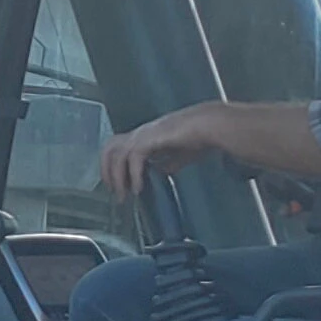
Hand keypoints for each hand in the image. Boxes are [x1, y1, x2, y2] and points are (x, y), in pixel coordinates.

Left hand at [98, 105, 227, 201]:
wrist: (212, 125)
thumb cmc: (202, 136)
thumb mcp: (180, 153)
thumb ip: (168, 162)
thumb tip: (161, 171)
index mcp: (146, 135)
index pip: (118, 148)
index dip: (113, 166)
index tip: (117, 184)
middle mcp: (141, 133)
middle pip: (109, 148)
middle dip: (107, 171)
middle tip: (114, 191)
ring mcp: (144, 134)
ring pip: (117, 155)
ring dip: (117, 177)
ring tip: (124, 195)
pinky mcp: (150, 138)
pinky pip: (133, 158)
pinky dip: (133, 175)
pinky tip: (138, 188)